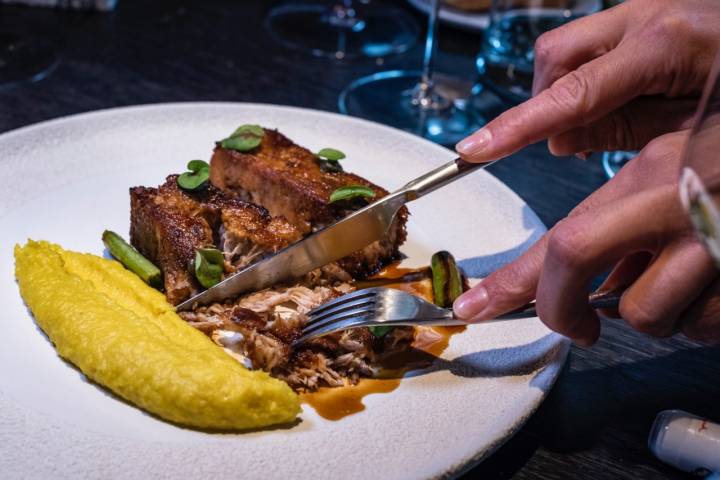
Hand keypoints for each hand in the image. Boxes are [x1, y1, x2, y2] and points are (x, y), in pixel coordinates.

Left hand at [453, 131, 719, 344]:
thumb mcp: (670, 166)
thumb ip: (618, 216)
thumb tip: (565, 276)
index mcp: (658, 173)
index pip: (563, 239)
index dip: (512, 282)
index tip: (475, 306)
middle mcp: (687, 211)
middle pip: (589, 273)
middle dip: (564, 308)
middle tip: (573, 321)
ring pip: (648, 317)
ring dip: (646, 309)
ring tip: (669, 278)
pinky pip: (702, 328)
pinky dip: (692, 317)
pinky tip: (707, 287)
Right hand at [456, 0, 719, 160]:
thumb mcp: (698, 129)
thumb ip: (625, 131)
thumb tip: (561, 141)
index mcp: (669, 44)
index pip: (573, 93)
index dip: (519, 127)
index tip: (474, 150)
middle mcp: (647, 15)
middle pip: (555, 56)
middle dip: (544, 103)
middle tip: (573, 142)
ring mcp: (643, 8)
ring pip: (564, 46)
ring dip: (562, 90)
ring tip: (598, 123)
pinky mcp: (643, 11)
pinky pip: (589, 44)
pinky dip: (587, 80)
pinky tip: (616, 100)